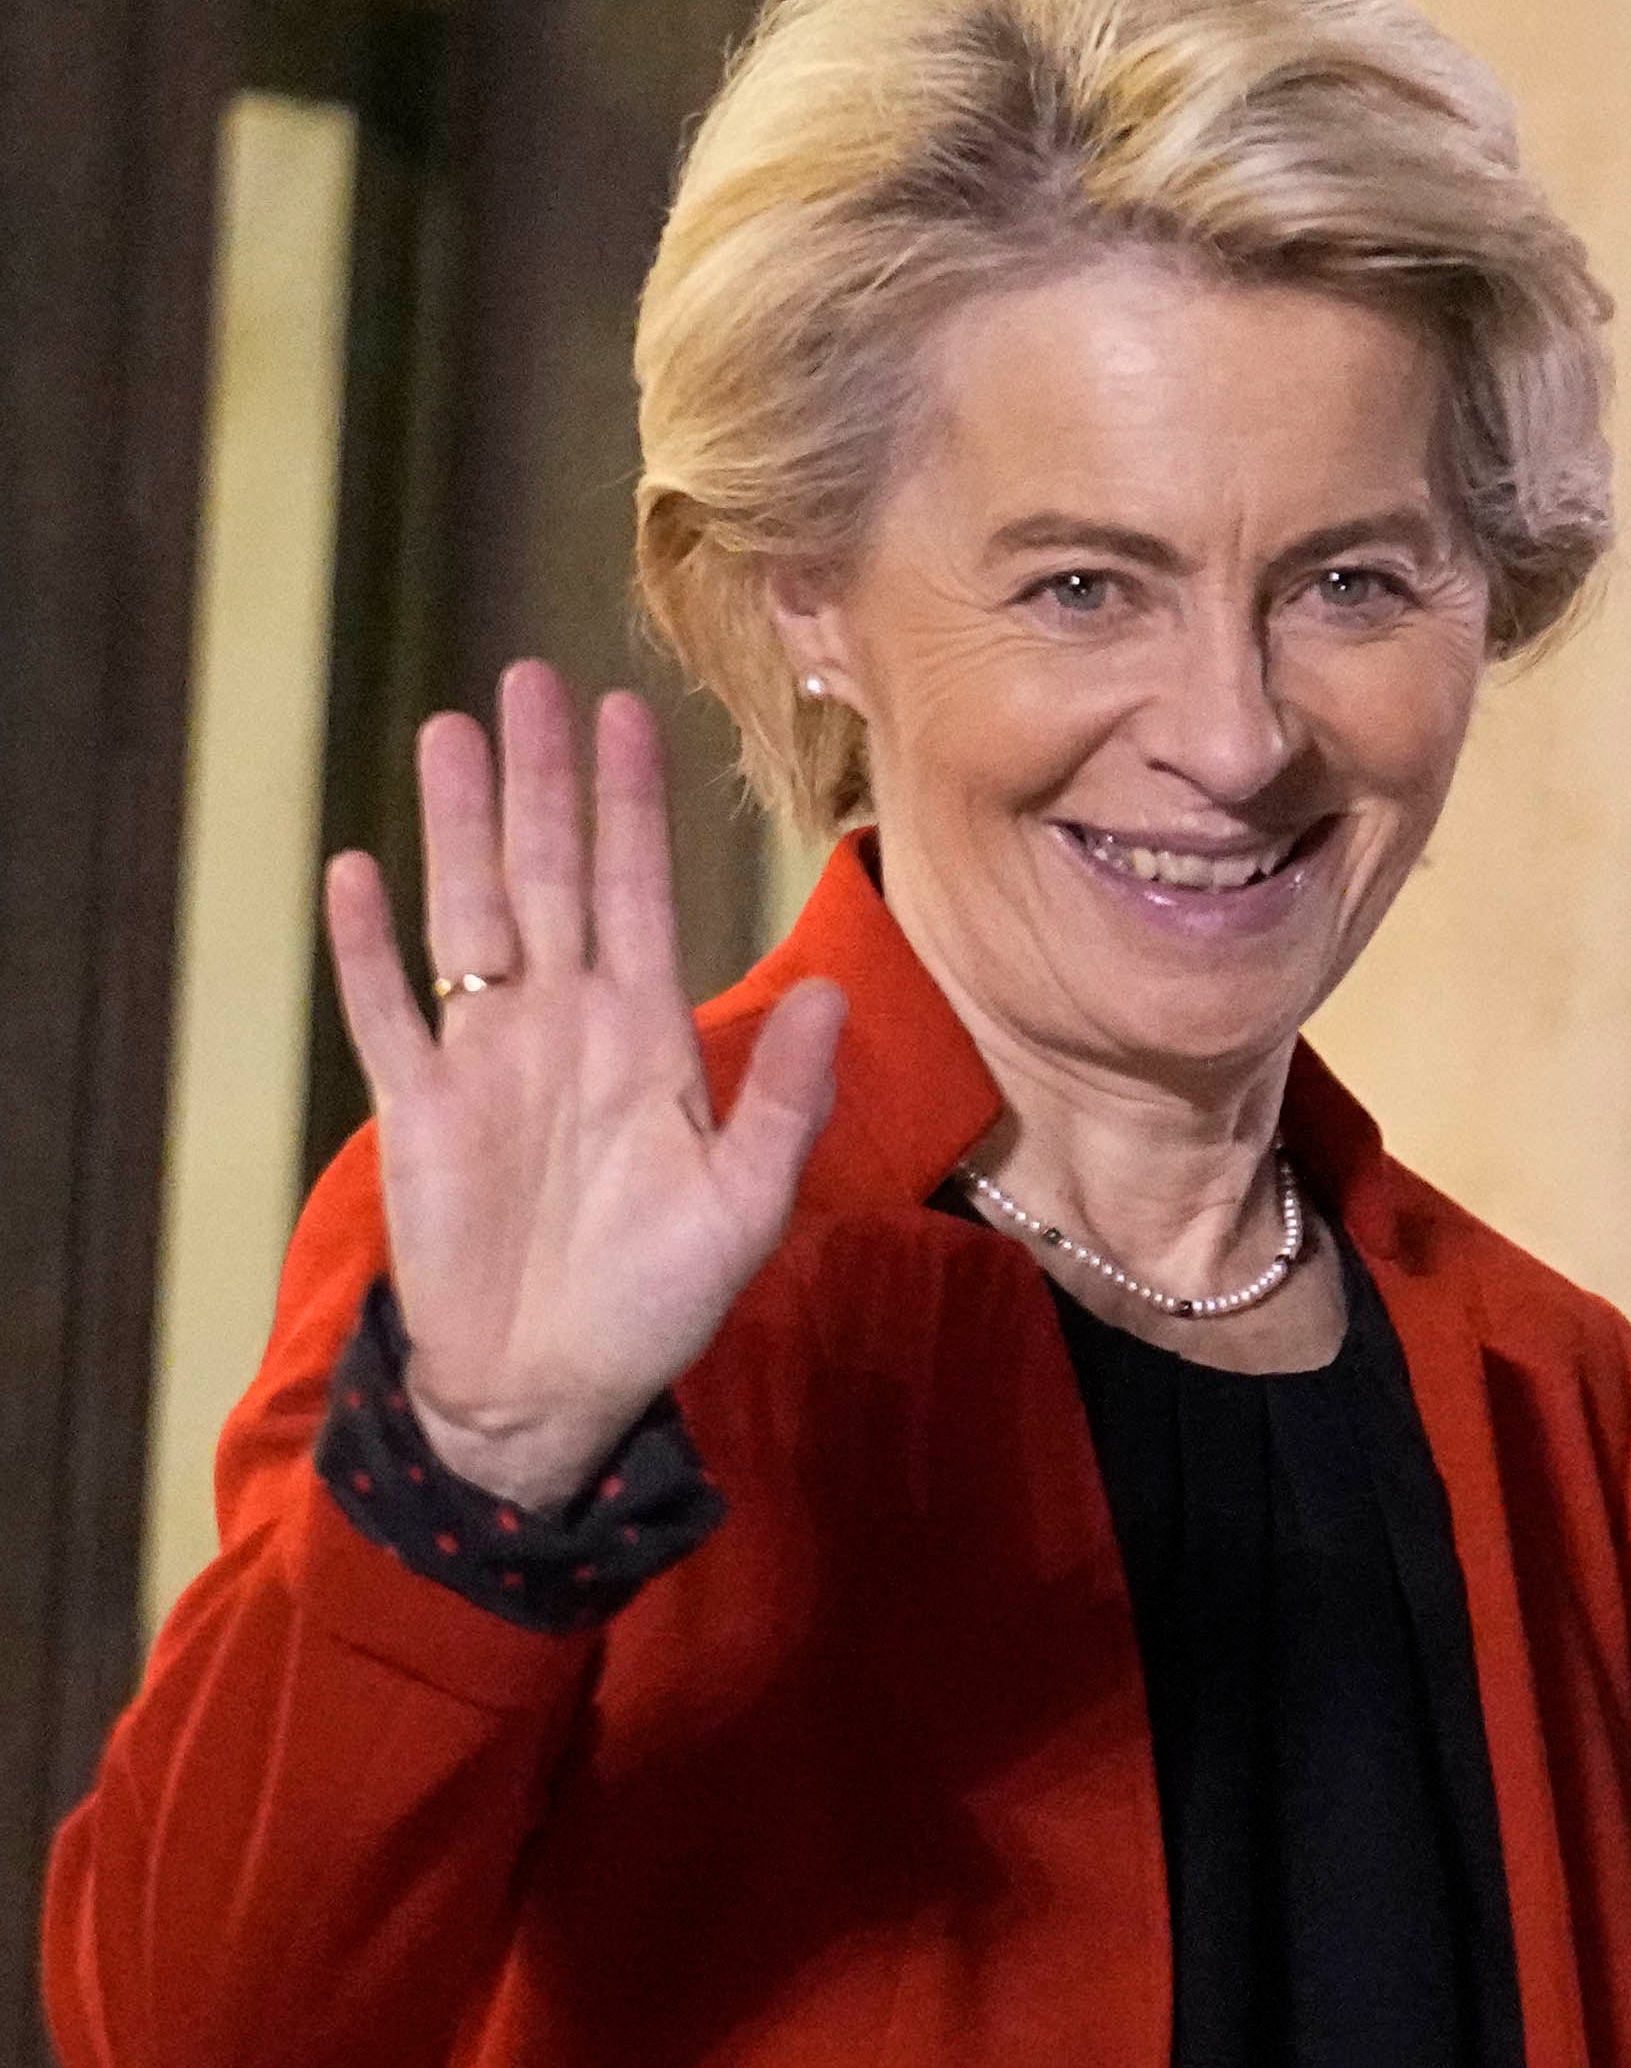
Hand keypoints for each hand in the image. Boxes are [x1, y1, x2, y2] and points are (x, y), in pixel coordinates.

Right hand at [321, 662, 846, 1511]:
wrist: (555, 1387)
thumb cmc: (659, 1299)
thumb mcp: (747, 1204)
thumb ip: (786, 1099)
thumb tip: (836, 995)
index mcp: (647, 1035)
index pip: (638, 890)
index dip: (630, 804)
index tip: (624, 712)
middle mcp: (564, 1025)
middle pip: (550, 874)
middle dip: (543, 779)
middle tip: (529, 679)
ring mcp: (487, 1060)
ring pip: (469, 915)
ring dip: (458, 828)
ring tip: (450, 732)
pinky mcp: (419, 1111)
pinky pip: (386, 1013)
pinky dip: (367, 948)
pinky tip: (357, 872)